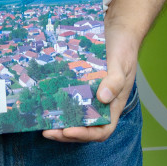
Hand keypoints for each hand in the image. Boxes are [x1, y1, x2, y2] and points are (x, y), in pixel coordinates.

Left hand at [45, 23, 138, 142]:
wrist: (118, 31)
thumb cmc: (123, 48)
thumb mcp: (122, 64)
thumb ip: (115, 81)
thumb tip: (103, 98)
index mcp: (114, 104)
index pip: (103, 129)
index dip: (86, 134)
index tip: (69, 130)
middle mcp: (101, 105)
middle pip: (85, 128)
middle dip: (66, 133)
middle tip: (48, 131)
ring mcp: (90, 97)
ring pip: (75, 118)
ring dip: (60, 124)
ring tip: (43, 124)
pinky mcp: (80, 87)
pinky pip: (69, 102)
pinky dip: (58, 107)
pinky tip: (45, 105)